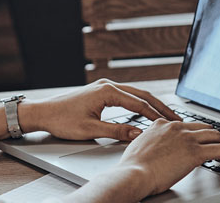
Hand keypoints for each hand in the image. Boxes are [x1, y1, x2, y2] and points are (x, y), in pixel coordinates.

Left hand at [19, 79, 181, 140]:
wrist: (42, 113)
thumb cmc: (62, 120)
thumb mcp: (91, 130)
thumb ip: (117, 131)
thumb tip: (139, 133)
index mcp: (107, 91)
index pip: (139, 103)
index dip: (157, 114)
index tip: (171, 123)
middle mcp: (108, 85)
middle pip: (142, 95)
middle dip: (160, 107)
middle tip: (177, 118)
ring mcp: (105, 87)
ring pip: (135, 94)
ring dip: (151, 104)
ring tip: (166, 115)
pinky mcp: (101, 92)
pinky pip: (126, 96)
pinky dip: (139, 103)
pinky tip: (146, 111)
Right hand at [118, 119, 219, 197]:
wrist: (133, 174)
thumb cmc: (132, 167)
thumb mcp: (140, 146)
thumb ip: (152, 143)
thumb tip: (157, 149)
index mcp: (162, 124)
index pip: (187, 124)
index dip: (198, 133)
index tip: (203, 139)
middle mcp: (176, 127)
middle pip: (205, 127)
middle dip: (216, 136)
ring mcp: (186, 138)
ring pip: (217, 136)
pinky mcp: (195, 152)